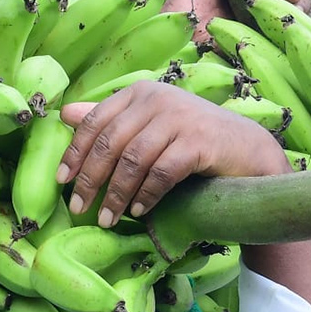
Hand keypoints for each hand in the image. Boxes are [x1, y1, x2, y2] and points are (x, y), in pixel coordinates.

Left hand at [56, 81, 290, 227]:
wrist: (249, 152)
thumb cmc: (194, 141)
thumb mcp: (149, 126)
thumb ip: (110, 120)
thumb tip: (64, 114)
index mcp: (139, 92)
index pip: (95, 121)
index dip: (74, 152)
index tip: (61, 181)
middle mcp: (157, 98)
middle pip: (110, 142)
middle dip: (90, 179)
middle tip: (79, 209)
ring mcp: (180, 117)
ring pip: (133, 159)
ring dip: (116, 194)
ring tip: (107, 219)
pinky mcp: (199, 141)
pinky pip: (161, 172)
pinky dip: (146, 195)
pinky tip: (139, 212)